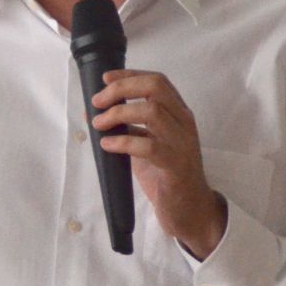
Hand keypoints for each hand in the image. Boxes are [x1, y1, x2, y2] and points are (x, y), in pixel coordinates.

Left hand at [91, 70, 226, 259]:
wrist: (191, 211)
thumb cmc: (166, 175)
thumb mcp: (144, 146)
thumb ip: (126, 128)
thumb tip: (93, 113)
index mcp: (179, 114)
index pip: (157, 81)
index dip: (129, 75)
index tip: (105, 78)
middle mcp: (184, 122)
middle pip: (155, 87)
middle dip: (122, 88)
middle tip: (99, 102)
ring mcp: (182, 143)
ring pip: (152, 112)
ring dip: (118, 113)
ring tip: (98, 124)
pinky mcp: (176, 165)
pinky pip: (147, 146)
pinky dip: (123, 141)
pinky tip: (108, 145)